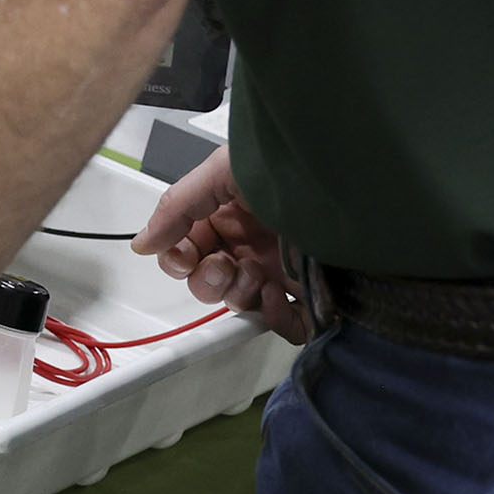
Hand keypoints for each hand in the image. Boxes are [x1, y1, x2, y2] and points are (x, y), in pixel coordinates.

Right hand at [132, 145, 309, 344]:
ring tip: (256, 275)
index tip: (183, 257)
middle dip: (209, 280)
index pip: (187, 248)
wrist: (350, 187)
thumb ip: (177, 206)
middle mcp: (251, 244)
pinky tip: (277, 295)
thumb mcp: (224, 171)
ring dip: (238, 294)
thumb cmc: (291, 169)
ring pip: (239, 304)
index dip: (178, 259)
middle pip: (208, 281)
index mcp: (228, 215)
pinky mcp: (308, 296)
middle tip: (224, 266)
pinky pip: (284, 324)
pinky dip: (274, 318)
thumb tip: (143, 242)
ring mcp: (279, 271)